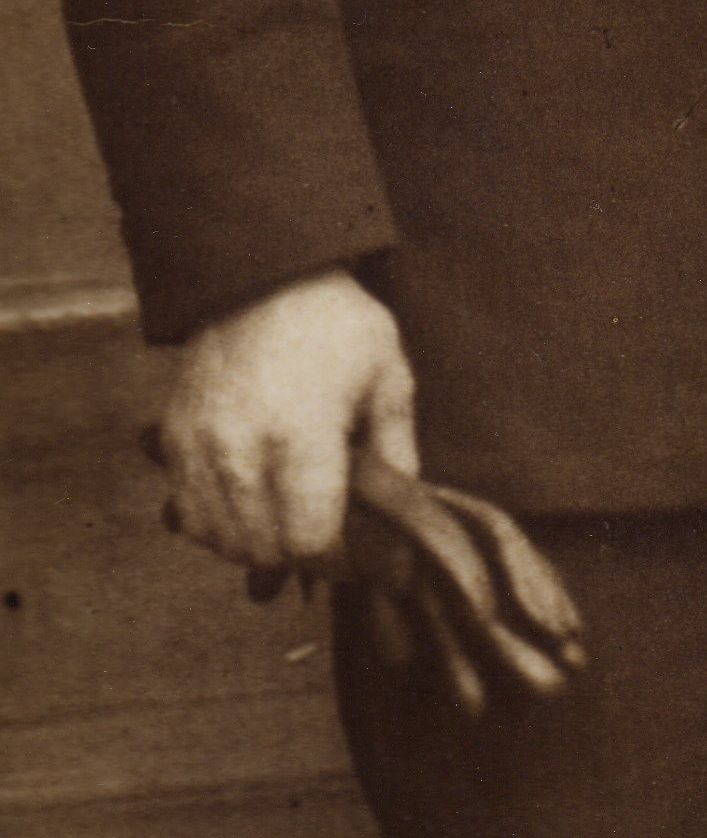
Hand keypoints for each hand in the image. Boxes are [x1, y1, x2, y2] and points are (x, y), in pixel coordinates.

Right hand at [153, 269, 417, 570]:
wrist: (260, 277)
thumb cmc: (337, 327)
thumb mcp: (389, 381)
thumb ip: (397, 457)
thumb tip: (403, 523)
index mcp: (301, 437)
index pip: (308, 542)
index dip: (338, 560)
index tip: (359, 549)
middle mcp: (240, 450)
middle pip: (263, 551)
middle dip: (303, 559)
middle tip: (332, 543)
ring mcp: (198, 448)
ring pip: (220, 542)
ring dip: (258, 549)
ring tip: (291, 529)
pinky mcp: (173, 440)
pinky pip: (186, 515)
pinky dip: (218, 529)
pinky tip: (250, 512)